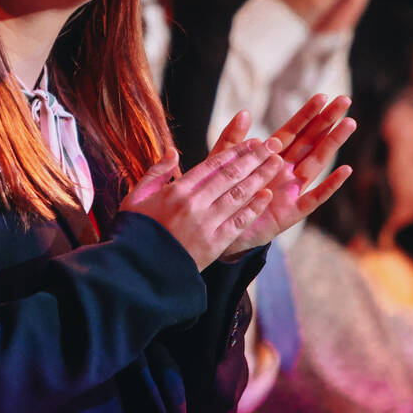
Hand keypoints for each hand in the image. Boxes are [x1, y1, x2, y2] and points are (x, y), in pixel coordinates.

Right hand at [121, 140, 284, 270]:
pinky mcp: (214, 244)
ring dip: (260, 177)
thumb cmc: (136, 232)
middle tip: (274, 144)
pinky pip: (239, 222)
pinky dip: (254, 207)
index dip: (236, 151)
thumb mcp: (137, 197)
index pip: (213, 164)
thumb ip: (156, 173)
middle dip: (255, 158)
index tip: (253, 141)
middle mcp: (194, 203)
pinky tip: (267, 195)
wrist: (139, 271)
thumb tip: (172, 152)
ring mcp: (206, 224)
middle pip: (231, 175)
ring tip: (277, 163)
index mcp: (177, 190)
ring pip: (239, 194)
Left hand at [220, 95, 355, 255]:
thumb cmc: (224, 194)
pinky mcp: (292, 212)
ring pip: (317, 162)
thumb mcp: (223, 164)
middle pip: (310, 141)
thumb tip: (244, 111)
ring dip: (332, 143)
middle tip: (344, 100)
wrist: (220, 230)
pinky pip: (315, 197)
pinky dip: (330, 185)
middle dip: (327, 121)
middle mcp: (286, 170)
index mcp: (270, 156)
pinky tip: (344, 170)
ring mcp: (292, 190)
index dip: (307, 114)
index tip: (322, 96)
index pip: (292, 131)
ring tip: (349, 123)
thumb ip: (233, 140)